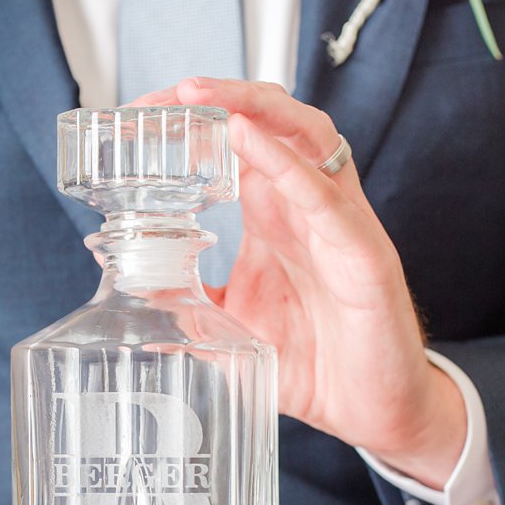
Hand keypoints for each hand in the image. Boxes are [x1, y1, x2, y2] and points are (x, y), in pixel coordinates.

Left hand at [134, 78, 465, 486]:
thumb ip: (187, 302)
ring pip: (306, 136)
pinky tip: (252, 142)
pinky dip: (289, 165)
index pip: (236, 140)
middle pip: (271, 120)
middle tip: (166, 93)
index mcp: (275, 214)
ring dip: (254, 107)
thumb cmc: (316, 362)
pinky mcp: (363, 255)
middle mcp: (307, 206)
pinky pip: (328, 198)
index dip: (193, 119)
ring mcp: (338, 224)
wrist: (373, 411)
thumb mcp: (233, 327)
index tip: (141, 113)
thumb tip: (130, 284)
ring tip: (203, 95)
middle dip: (220, 95)